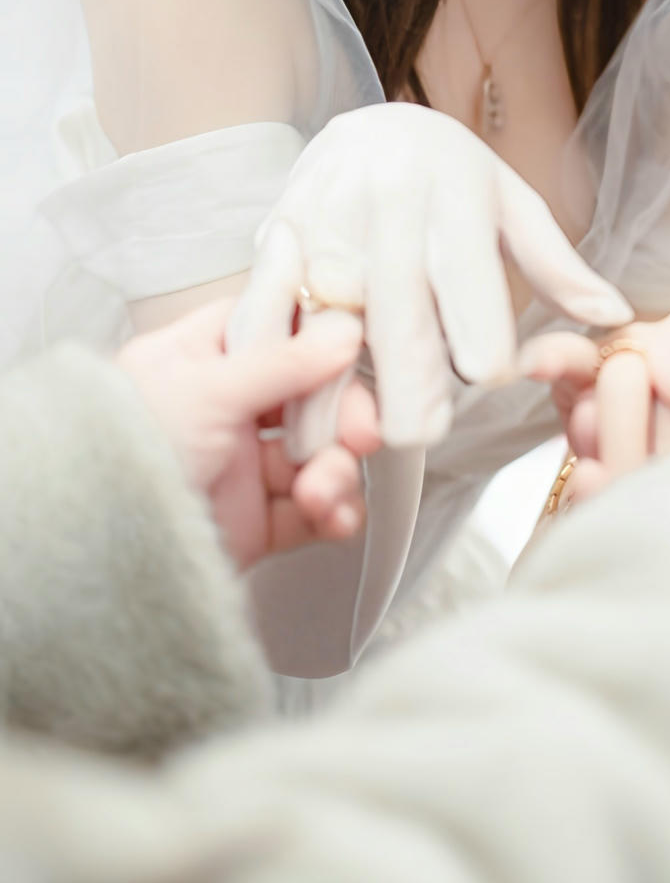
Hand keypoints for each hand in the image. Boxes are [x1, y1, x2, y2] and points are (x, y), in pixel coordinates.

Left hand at [118, 299, 381, 569]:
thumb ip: (282, 362)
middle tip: (359, 434)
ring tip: (319, 493)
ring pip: (318, 454)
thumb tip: (341, 333)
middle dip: (342, 417)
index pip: (272, 326)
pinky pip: (314, 509)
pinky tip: (332, 517)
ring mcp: (240, 465)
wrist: (97, 555)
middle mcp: (221, 408)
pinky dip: (333, 512)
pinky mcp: (255, 519)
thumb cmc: (123, 458)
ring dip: (334, 472)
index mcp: (197, 360)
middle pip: (311, 395)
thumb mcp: (205, 393)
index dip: (317, 336)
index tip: (351, 348)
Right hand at [229, 104, 630, 448]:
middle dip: (405, 385)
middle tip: (413, 437)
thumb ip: (559, 266)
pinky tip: (276, 406)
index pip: (472, 289)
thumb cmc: (452, 177)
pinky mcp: (276, 237)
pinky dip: (267, 364)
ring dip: (324, 392)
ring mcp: (325, 225)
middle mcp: (388, 211)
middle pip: (397, 316)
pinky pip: (264, 310)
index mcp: (457, 202)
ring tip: (339, 447)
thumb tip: (615, 315)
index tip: (485, 379)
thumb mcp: (513, 205)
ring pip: (322, 322)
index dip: (482, 345)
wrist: (368, 123)